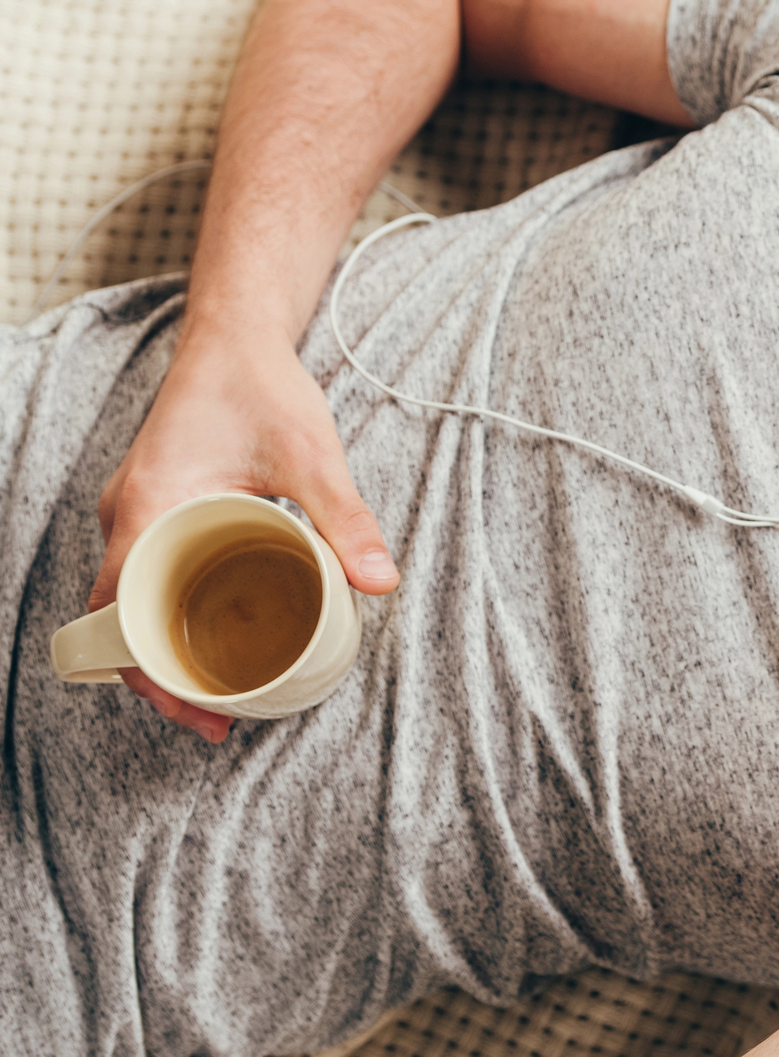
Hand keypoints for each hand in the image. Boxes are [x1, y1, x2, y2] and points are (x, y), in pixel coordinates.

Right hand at [88, 319, 398, 740]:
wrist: (235, 335)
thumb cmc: (263, 387)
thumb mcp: (311, 456)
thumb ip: (344, 519)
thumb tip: (381, 583)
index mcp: (147, 511)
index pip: (121, 621)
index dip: (153, 677)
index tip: (201, 713)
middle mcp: (128, 516)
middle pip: (118, 624)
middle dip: (161, 679)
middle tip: (220, 720)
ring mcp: (137, 512)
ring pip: (129, 601)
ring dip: (162, 648)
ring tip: (221, 689)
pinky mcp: (156, 507)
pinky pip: (145, 574)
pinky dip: (168, 612)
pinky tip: (212, 633)